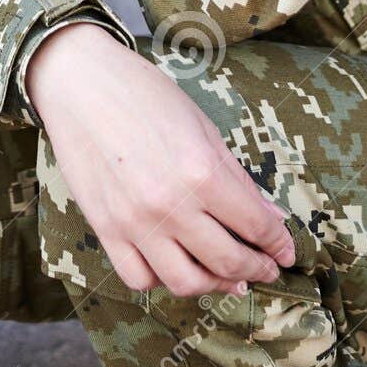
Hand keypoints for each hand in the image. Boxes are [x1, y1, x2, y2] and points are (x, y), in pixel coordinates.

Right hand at [24, 23, 294, 296]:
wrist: (80, 82)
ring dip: (214, 284)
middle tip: (265, 268)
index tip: (286, 252)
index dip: (278, 244)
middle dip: (256, 270)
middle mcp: (169, 204)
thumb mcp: (202, 127)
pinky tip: (175, 264)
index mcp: (201, 172)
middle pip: (227, 262)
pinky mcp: (104, 229)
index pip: (256, 226)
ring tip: (226, 276)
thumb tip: (270, 218)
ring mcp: (134, 221)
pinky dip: (162, 280)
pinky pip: (138, 278)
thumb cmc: (144, 94)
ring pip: (185, 282)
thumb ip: (236, 179)